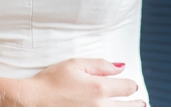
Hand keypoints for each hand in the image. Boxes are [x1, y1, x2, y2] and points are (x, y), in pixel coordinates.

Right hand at [20, 58, 142, 106]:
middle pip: (131, 107)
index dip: (130, 86)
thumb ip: (100, 65)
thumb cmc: (49, 82)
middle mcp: (101, 106)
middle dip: (136, 104)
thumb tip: (121, 67)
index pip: (128, 87)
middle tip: (140, 103)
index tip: (129, 87)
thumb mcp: (74, 65)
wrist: (30, 102)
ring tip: (134, 109)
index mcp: (99, 88)